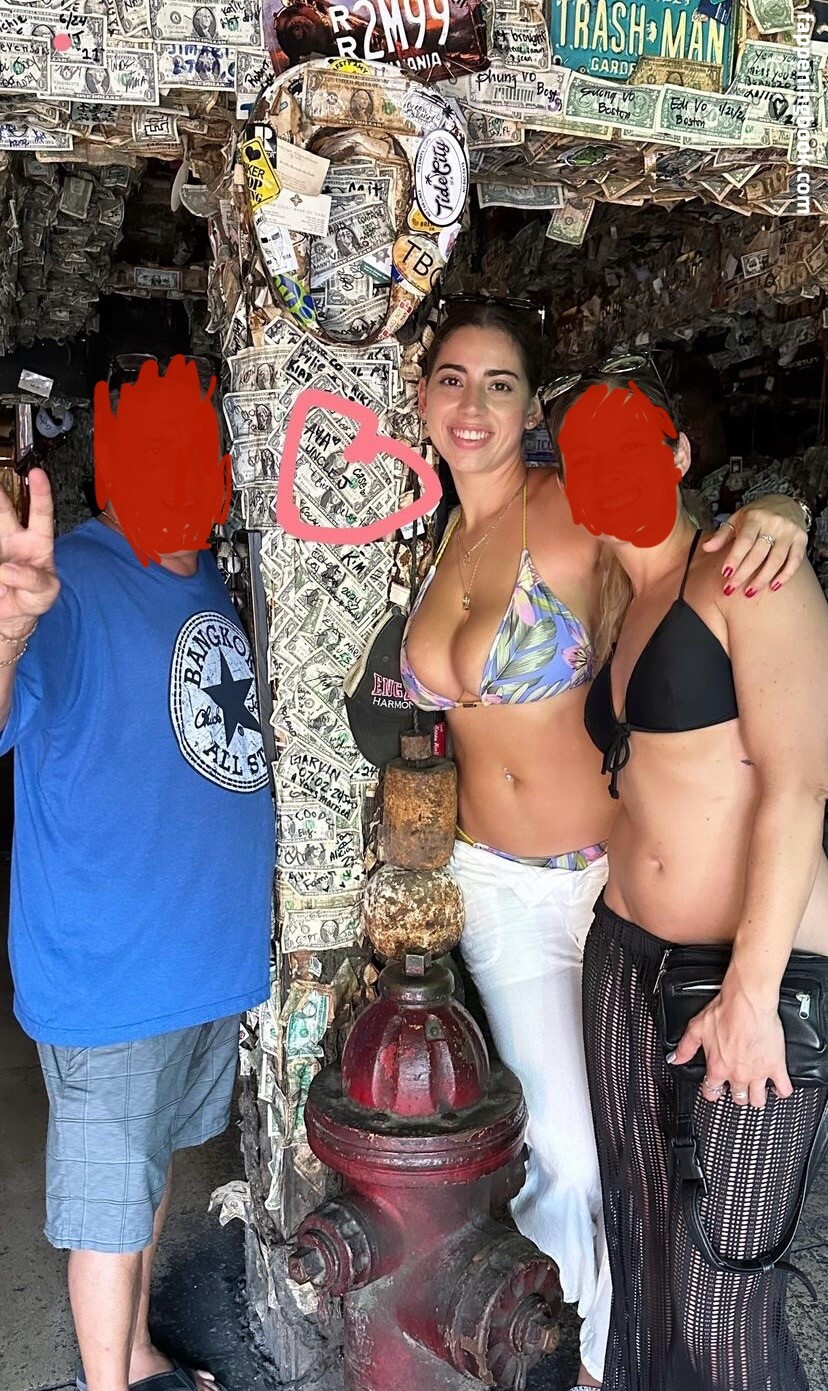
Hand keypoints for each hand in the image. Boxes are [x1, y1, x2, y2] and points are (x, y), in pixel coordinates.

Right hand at [0, 468, 59, 637]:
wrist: (13, 617)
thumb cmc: (34, 599)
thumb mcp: (45, 593)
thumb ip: (32, 580)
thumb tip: (7, 570)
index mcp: (37, 542)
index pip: (41, 514)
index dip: (41, 493)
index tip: (38, 474)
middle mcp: (13, 539)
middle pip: (4, 511)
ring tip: (1, 551)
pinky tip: (0, 572)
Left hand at [670, 975, 792, 1109]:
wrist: (748, 1002)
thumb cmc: (725, 1011)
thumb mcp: (697, 1028)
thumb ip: (685, 1047)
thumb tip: (675, 1059)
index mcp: (717, 1067)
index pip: (711, 1092)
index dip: (712, 1091)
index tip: (715, 1088)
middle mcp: (737, 1074)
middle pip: (737, 1098)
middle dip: (736, 1095)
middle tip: (738, 1087)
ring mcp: (757, 1073)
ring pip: (758, 1100)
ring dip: (756, 1097)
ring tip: (756, 1090)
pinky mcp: (776, 1066)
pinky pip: (783, 1089)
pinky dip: (781, 1091)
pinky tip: (777, 1087)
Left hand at [703, 496, 807, 596]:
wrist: (787, 502)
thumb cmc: (757, 514)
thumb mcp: (737, 519)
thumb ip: (722, 535)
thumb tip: (706, 548)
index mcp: (755, 518)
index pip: (744, 541)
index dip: (735, 558)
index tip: (725, 574)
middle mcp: (774, 524)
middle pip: (758, 554)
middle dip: (744, 574)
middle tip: (731, 589)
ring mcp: (789, 532)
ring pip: (776, 560)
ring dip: (762, 579)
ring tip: (750, 592)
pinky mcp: (802, 540)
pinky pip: (795, 561)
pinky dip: (785, 575)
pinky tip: (774, 586)